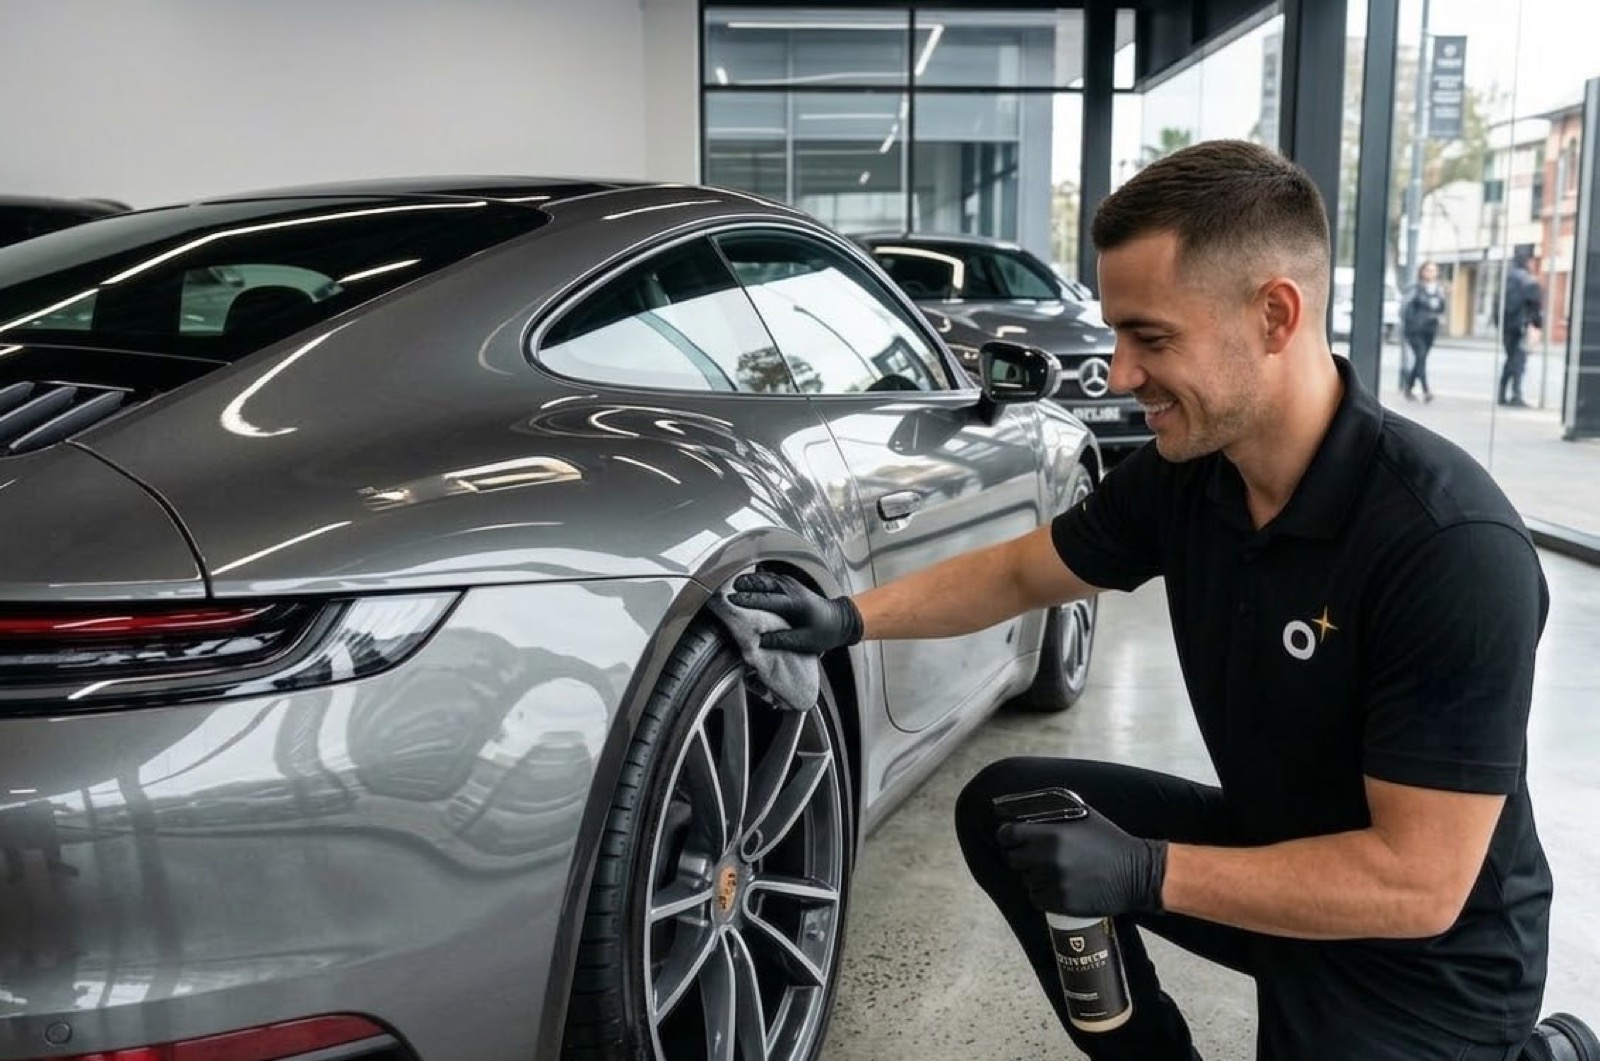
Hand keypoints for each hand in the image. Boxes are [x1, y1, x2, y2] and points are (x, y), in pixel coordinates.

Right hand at [727, 573, 863, 653]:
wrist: (839, 619)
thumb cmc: (824, 632)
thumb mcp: (804, 642)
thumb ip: (781, 640)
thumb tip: (760, 640)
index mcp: (795, 604)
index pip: (766, 600)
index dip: (748, 600)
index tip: (732, 601)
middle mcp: (792, 590)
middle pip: (764, 583)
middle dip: (745, 585)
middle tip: (727, 590)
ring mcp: (791, 584)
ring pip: (766, 578)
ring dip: (749, 581)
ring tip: (733, 585)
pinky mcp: (790, 584)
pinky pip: (770, 579)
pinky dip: (757, 580)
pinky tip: (747, 584)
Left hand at [997, 806, 1167, 917]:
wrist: (1136, 874)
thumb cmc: (1110, 841)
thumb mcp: (1084, 817)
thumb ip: (1056, 815)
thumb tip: (1030, 814)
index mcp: (1051, 835)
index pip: (1009, 835)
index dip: (1006, 835)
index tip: (1010, 838)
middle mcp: (1049, 860)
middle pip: (1012, 859)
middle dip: (1019, 856)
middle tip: (1031, 856)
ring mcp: (1055, 884)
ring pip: (1025, 880)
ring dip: (1033, 876)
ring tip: (1051, 872)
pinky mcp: (1062, 904)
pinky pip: (1037, 899)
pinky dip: (1042, 894)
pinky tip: (1055, 888)